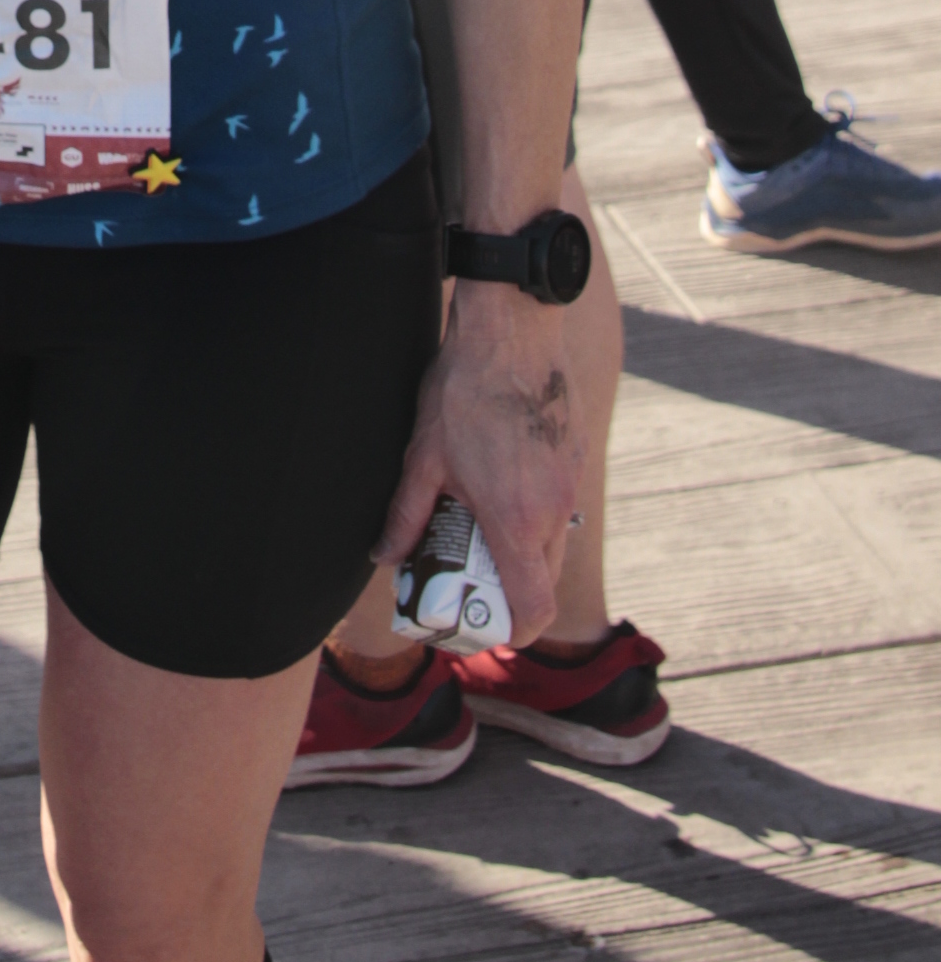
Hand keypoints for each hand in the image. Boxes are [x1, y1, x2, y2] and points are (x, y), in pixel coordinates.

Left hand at [373, 289, 579, 646]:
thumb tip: (386, 557)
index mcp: (515, 521)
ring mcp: (570, 483)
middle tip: (469, 573)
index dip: (514, 631)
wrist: (511, 330)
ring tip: (478, 521)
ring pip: (552, 541)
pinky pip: (560, 503)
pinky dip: (534, 511)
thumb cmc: (464, 390)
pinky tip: (499, 479)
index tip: (490, 628)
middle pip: (541, 580)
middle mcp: (553, 510)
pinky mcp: (575, 456)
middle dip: (509, 589)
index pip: (534, 607)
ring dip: (521, 548)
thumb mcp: (423, 458)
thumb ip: (406, 515)